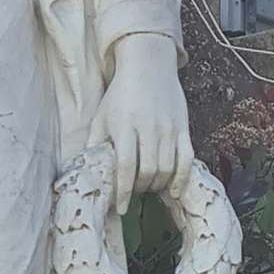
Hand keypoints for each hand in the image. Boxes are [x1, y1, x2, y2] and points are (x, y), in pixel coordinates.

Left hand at [93, 36, 192, 206]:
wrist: (148, 65)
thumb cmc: (120, 94)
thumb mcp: (101, 116)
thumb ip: (95, 143)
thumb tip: (87, 171)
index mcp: (124, 126)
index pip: (126, 167)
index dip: (124, 192)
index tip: (122, 208)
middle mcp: (148, 128)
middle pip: (148, 172)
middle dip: (141, 188)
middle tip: (135, 191)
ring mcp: (169, 128)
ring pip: (167, 169)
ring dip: (158, 185)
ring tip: (149, 186)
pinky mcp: (183, 127)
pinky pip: (187, 159)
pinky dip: (181, 179)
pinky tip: (174, 190)